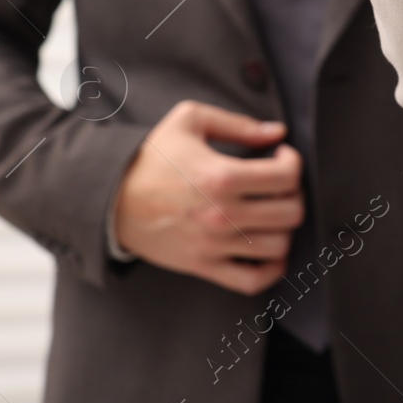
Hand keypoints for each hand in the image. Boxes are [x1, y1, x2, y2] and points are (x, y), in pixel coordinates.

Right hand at [114, 100, 303, 294]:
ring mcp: (213, 245)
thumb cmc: (152, 157)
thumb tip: (276, 132)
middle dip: (293, 194)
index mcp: (221, 176)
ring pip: (278, 246)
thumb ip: (238, 123)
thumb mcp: (190, 121)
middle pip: (290, 213)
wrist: (109, 197)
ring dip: (284, 228)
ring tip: (271, 212)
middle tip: (279, 186)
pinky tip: (269, 249)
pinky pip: (252, 281)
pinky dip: (272, 269)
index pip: (287, 177)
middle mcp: (221, 214)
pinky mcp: (203, 266)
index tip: (280, 157)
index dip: (293, 162)